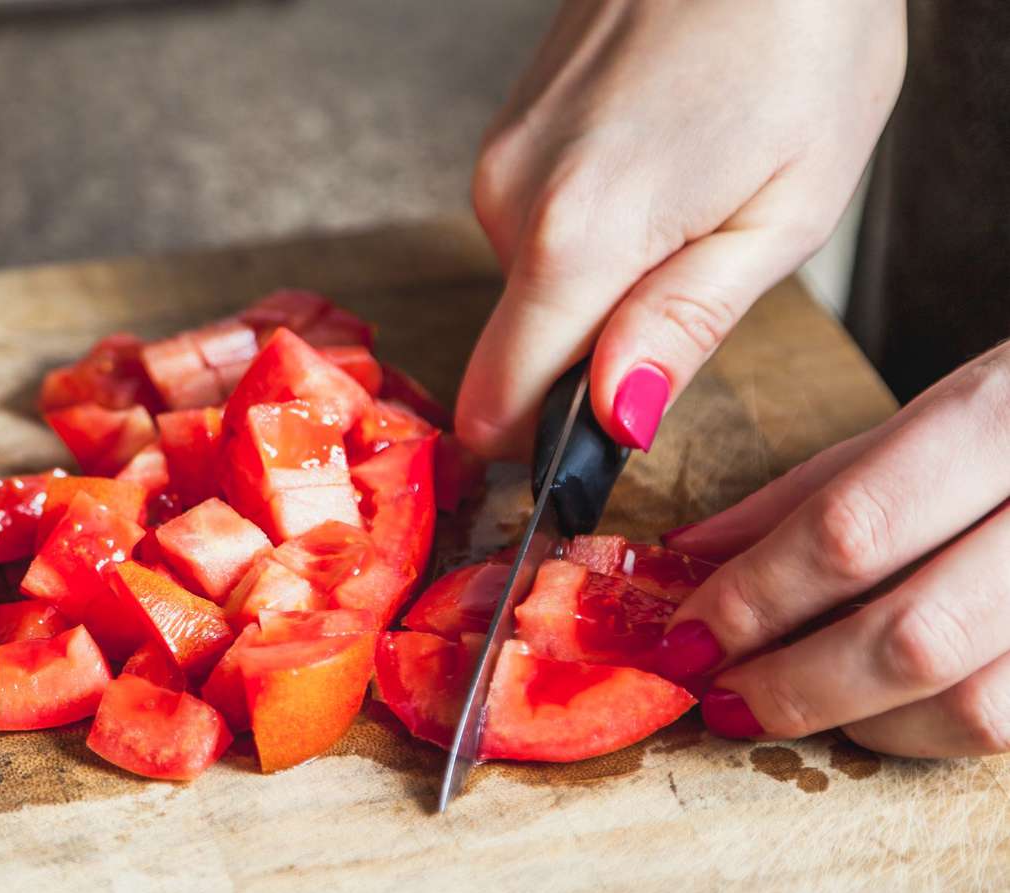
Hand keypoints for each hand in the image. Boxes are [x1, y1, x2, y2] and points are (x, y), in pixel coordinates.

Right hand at [457, 0, 904, 459]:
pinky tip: (660, 159)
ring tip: (690, 195)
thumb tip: (614, 421)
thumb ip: (683, 327)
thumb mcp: (784, 210)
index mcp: (575, 238)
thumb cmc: (800, 41)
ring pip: (532, 284)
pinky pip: (533, 224)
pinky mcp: (507, 130)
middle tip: (696, 270)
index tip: (604, 437)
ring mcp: (499, 158)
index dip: (547, 445)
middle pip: (523, 347)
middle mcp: (508, 201)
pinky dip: (590, 223)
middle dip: (600, 347)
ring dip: (602, 276)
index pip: (499, 405)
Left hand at [659, 342, 1009, 757]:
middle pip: (913, 635)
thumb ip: (815, 485)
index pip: (853, 528)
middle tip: (720, 699)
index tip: (683, 639)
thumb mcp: (945, 407)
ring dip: (861, 724)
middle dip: (793, 683)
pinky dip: (933, 732)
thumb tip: (689, 556)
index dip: (752, 598)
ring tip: (789, 706)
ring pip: (978, 707)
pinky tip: (880, 712)